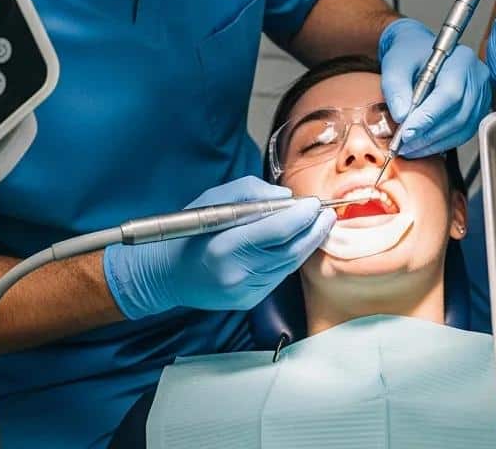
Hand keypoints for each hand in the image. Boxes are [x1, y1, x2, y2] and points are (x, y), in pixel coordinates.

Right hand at [103, 176, 334, 319]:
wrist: (167, 274)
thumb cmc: (191, 231)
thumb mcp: (214, 200)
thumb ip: (251, 194)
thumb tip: (286, 198)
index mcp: (225, 246)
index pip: (276, 231)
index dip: (301, 216)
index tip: (313, 202)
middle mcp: (237, 274)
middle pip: (289, 251)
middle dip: (313, 231)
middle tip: (328, 214)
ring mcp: (244, 292)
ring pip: (289, 265)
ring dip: (308, 243)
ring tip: (320, 225)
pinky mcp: (248, 302)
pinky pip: (279, 276)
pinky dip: (292, 257)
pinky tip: (300, 242)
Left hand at [379, 17, 491, 156]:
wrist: (417, 49)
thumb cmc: (409, 53)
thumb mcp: (395, 65)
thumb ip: (395, 88)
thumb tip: (402, 117)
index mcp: (461, 60)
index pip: (449, 94)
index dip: (428, 117)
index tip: (407, 133)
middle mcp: (477, 76)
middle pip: (458, 115)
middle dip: (428, 135)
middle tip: (404, 145)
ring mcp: (481, 93)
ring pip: (462, 127)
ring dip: (434, 143)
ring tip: (410, 148)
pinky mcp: (478, 108)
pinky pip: (464, 131)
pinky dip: (442, 141)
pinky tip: (424, 144)